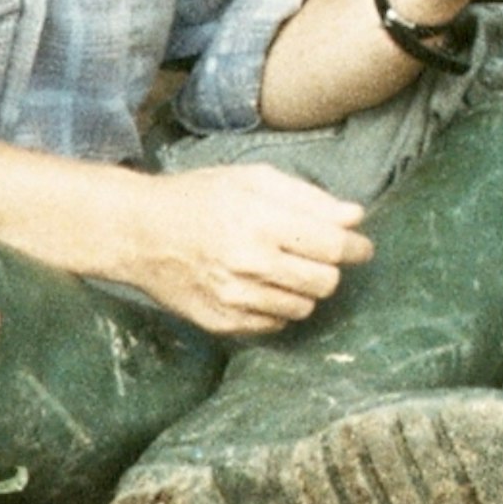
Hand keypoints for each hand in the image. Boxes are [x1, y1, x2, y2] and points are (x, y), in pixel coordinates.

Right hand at [125, 163, 371, 336]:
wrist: (141, 231)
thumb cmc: (200, 196)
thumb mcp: (253, 178)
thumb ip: (307, 197)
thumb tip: (354, 217)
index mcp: (262, 221)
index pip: (332, 247)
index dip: (355, 247)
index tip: (361, 247)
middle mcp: (250, 264)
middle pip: (324, 282)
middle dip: (330, 269)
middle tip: (317, 256)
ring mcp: (235, 299)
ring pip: (303, 308)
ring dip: (304, 290)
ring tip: (284, 269)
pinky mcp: (222, 323)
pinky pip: (274, 325)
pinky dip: (276, 308)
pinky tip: (260, 286)